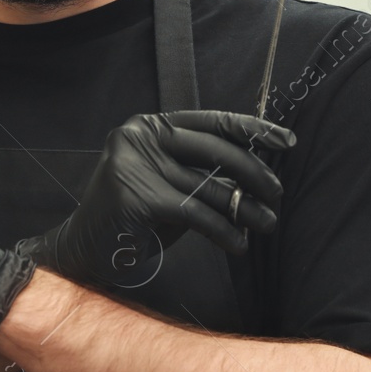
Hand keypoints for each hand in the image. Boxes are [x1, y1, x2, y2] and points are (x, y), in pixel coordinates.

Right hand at [14, 111, 295, 290]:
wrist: (84, 249)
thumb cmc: (134, 217)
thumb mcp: (169, 184)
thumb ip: (201, 171)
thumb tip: (256, 170)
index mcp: (148, 126)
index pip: (210, 121)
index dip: (252, 129)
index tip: (286, 141)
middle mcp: (138, 138)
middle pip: (214, 150)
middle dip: (254, 173)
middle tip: (277, 195)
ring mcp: (134, 165)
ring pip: (208, 186)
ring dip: (244, 209)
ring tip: (266, 223)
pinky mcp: (136, 197)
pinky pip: (196, 213)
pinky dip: (223, 230)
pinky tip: (237, 244)